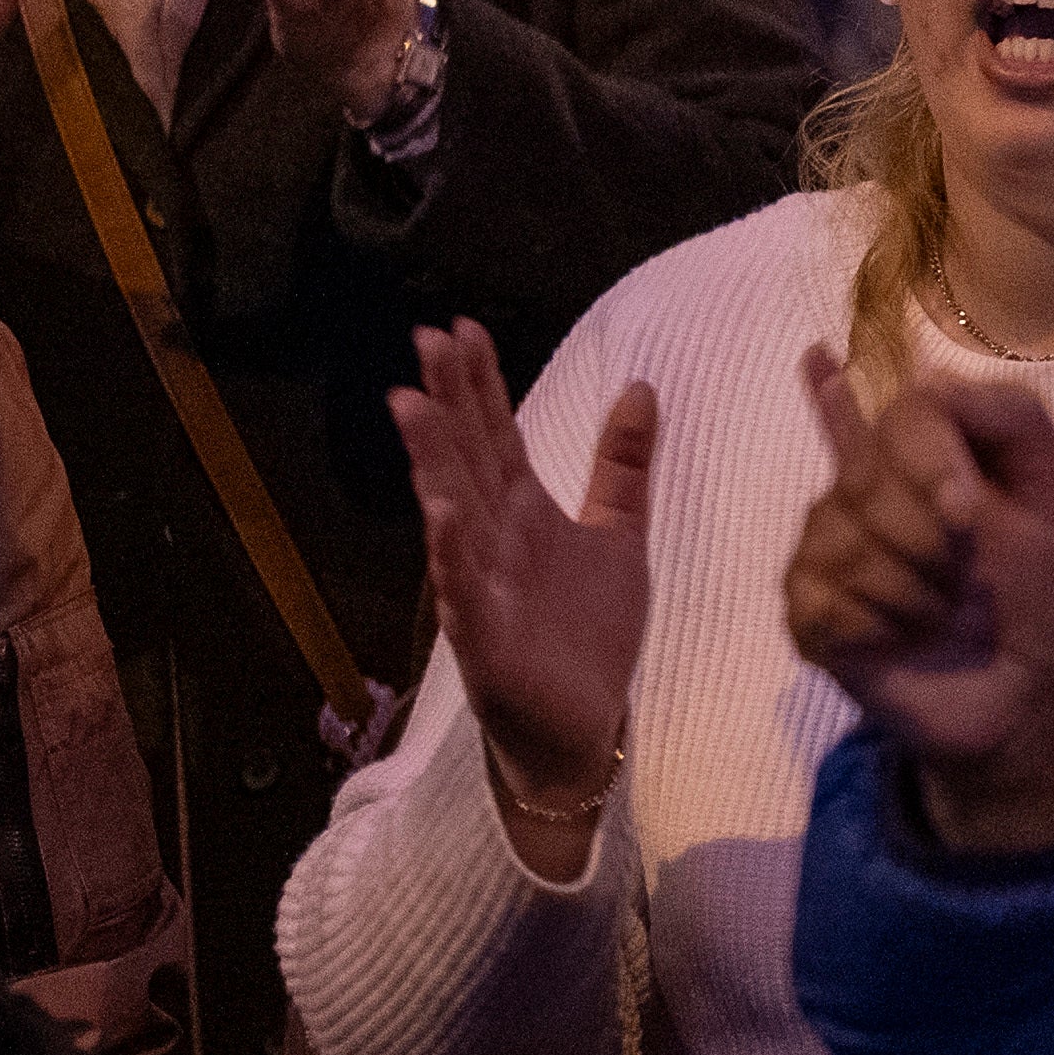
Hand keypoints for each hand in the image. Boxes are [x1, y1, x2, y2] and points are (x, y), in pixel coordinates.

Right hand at [388, 320, 649, 850]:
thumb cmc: (589, 632)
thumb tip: (641, 385)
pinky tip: (444, 514)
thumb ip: (623, 465)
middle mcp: (493, 542)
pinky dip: (454, 553)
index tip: (461, 327)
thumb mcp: (619, 535)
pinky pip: (466, 590)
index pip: (493, 435)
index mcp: (522, 514)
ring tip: (412, 406)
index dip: (478, 384)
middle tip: (425, 341)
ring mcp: (483, 589)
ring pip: (451, 514)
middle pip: (464, 460)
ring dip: (431, 463)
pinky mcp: (487, 640)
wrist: (586, 726)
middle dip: (445, 402)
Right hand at [786, 349, 1053, 857]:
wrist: (1028, 687)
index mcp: (927, 446)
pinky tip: (898, 637)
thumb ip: (1010, 416)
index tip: (968, 515)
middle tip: (968, 576)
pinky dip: (875, 628)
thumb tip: (929, 374)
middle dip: (929, 540)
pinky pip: (820, 601)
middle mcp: (865, 481)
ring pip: (842, 543)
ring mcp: (827, 542)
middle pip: (864, 478)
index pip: (903, 414)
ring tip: (942, 610)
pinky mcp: (806, 606)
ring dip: (912, 593)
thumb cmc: (1046, 584)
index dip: (932, 464)